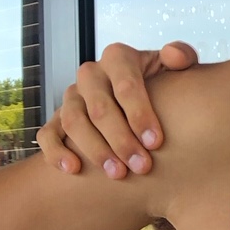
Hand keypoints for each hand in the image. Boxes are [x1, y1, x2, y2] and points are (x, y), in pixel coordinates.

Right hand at [36, 41, 198, 176]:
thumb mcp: (175, 70)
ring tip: (117, 174)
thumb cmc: (164, 87)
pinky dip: (56, 152)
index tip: (155, 142)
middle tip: (141, 166)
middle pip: (99, 107)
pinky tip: (73, 170)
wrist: (147, 102)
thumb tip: (173, 56)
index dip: (139, 113)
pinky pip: (47, 134)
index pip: (125, 84)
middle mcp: (92, 75)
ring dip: (94, 149)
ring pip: (73, 121)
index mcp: (118, 59)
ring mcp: (72, 96)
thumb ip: (182, 57)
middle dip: (121, 139)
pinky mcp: (58, 119)